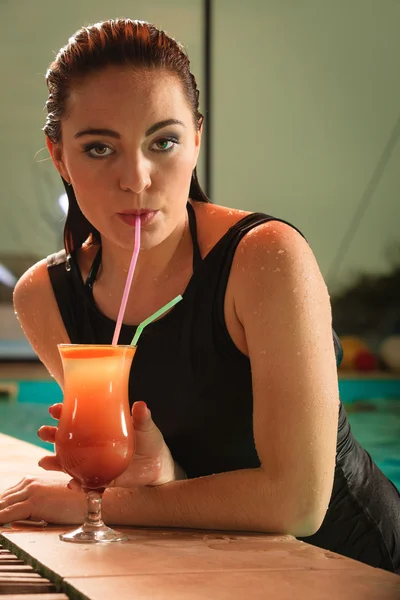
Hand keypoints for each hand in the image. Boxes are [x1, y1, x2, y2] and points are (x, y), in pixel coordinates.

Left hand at [0, 477, 84, 524]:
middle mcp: (29, 482)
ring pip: (1, 506)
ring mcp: (31, 490)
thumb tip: (22, 514)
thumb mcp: (52, 499)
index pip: (5, 498)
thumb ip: (37, 502)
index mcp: (31, 481)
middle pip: (1, 501)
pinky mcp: (35, 502)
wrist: (95, 498)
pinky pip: (7, 514)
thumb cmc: (77, 501)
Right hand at [38, 401, 185, 488]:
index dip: (64, 412)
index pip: (78, 417)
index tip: (54, 409)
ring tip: (44, 462)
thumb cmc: (149, 441)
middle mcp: (93, 445)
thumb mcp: (145, 427)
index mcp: (100, 427)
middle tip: (43, 432)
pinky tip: (72, 484)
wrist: (158, 466)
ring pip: (69, 462)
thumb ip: (142, 418)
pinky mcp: (101, 480)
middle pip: (67, 439)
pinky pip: (85, 484)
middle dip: (52, 435)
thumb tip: (140, 405)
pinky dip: (77, 485)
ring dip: (55, 462)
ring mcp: (94, 463)